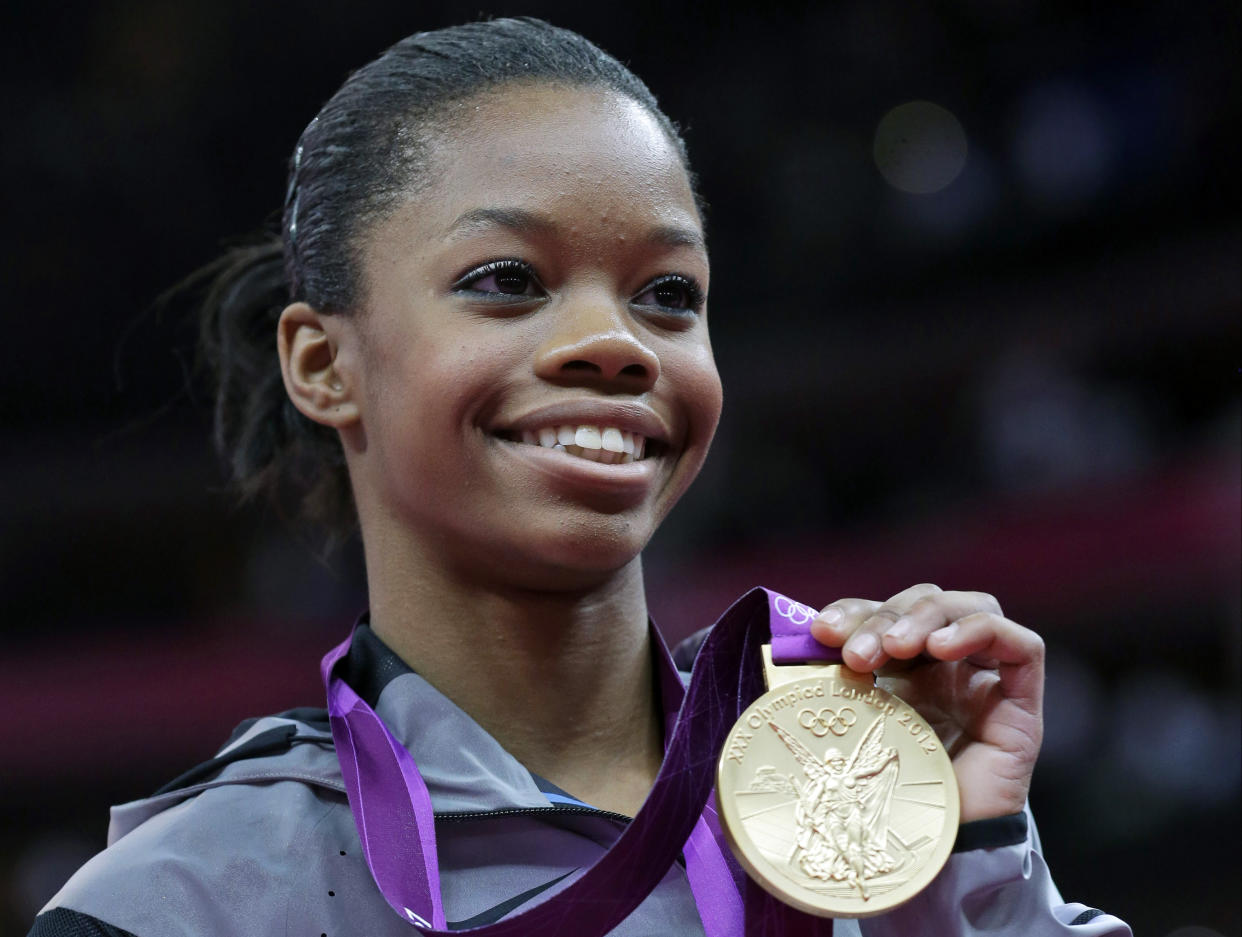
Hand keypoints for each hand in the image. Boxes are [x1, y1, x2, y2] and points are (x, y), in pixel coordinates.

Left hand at [809, 584, 1043, 822]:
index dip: (854, 610)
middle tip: (855, 655)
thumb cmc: (884, 802)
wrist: (928, 864)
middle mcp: (946, 670)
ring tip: (895, 647)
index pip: (884, 612)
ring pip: (973, 608)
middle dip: (884, 617)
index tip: (820, 631)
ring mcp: (986, 684)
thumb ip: (830, 688)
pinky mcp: (1021, 708)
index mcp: (902, 670)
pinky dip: (979, 630)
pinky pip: (1022, 646)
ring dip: (926, 616)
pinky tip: (942, 647)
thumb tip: (790, 645)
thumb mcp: (847, 730)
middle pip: (925, 603)